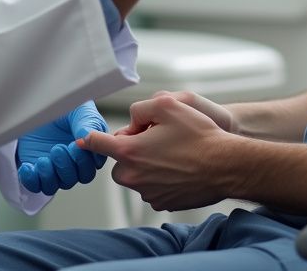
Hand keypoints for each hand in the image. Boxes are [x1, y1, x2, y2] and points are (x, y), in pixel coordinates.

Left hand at [16, 101, 108, 194]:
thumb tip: (87, 138)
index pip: (93, 166)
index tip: (75, 144)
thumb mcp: (80, 109)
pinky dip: (32, 180)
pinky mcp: (38, 172)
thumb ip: (88, 123)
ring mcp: (56, 168)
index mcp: (90, 149)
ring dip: (51, 175)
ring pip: (58, 184)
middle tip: (58, 148)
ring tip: (44, 159)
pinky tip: (28, 167)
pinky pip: (36, 185)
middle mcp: (75, 162)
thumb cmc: (66, 106)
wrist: (39, 105)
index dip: (84, 159)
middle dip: (67, 166)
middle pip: (77, 178)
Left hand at [78, 93, 234, 210]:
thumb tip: (132, 123)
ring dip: (147, 165)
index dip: (89, 139)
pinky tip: (180, 168)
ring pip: (138, 176)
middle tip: (153, 139)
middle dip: (130, 152)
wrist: (224, 166)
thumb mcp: (168, 104)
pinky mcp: (164, 203)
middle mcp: (135, 177)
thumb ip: (141, 108)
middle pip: (120, 163)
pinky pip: (154, 188)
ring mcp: (149, 193)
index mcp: (130, 152)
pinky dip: (160, 179)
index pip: (99, 145)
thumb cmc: (197, 134)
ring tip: (173, 153)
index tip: (82, 140)